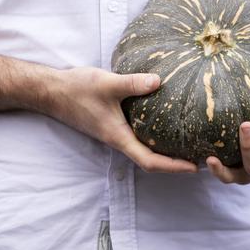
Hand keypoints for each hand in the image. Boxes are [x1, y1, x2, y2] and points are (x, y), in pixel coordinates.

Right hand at [45, 67, 197, 174]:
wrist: (51, 91)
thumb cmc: (77, 89)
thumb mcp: (107, 84)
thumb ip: (132, 83)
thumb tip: (159, 81)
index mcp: (118, 137)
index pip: (149, 162)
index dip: (173, 167)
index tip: (194, 167)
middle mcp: (117, 139)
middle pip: (149, 160)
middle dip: (173, 162)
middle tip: (198, 156)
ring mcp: (113, 131)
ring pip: (142, 147)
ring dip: (163, 150)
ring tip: (185, 141)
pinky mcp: (110, 122)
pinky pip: (135, 135)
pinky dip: (151, 135)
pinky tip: (161, 120)